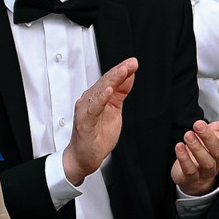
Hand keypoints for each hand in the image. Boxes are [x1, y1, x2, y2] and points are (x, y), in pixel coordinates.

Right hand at [63, 58, 137, 185]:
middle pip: (105, 82)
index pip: (110, 80)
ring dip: (112, 80)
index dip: (121, 70)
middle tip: (132, 63)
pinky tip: (109, 91)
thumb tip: (129, 75)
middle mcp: (89, 101)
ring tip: (123, 71)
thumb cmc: (97, 134)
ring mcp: (86, 111)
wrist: (84, 156)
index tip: (133, 62)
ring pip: (100, 92)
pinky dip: (101, 98)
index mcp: (97, 98)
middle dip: (119, 71)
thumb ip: (121, 93)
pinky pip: (94, 108)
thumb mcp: (115, 110)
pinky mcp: (85, 122)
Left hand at [172, 102, 218, 195]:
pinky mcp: (191, 177)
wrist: (194, 169)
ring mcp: (206, 171)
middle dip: (209, 138)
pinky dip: (184, 159)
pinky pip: (190, 170)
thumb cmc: (209, 146)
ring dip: (197, 147)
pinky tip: (179, 146)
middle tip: (198, 124)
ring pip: (206, 162)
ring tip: (188, 134)